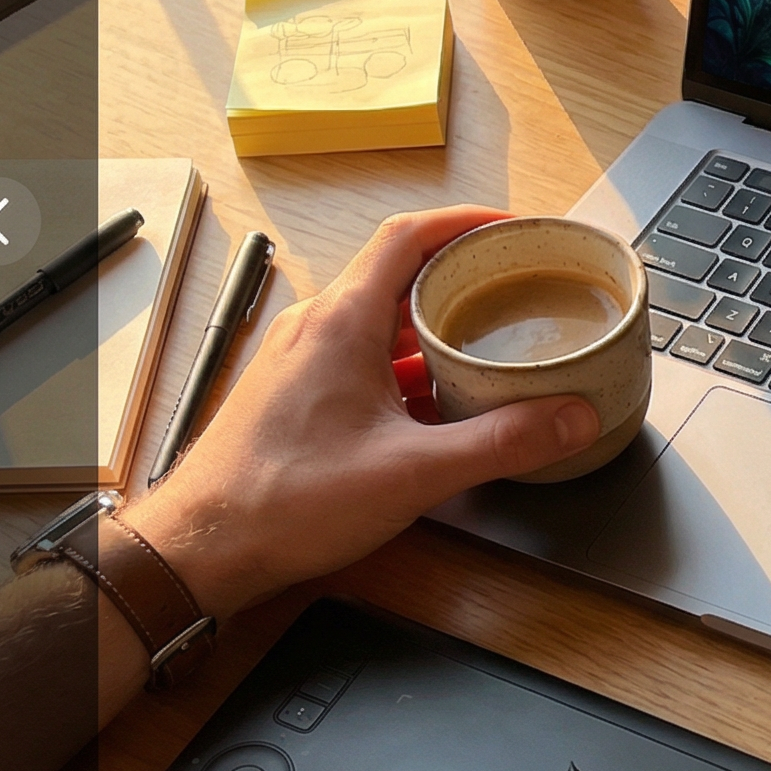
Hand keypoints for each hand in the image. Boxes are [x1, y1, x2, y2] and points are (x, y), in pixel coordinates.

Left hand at [122, 207, 598, 621]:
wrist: (200, 549)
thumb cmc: (282, 501)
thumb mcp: (411, 472)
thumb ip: (500, 442)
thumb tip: (570, 418)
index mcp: (342, 321)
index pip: (408, 236)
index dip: (466, 221)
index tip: (511, 227)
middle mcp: (317, 328)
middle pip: (401, 276)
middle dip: (464, 279)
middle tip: (518, 288)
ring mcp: (302, 361)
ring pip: (381, 321)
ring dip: (436, 327)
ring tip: (490, 344)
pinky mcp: (297, 394)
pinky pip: (362, 358)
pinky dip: (408, 366)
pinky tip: (438, 405)